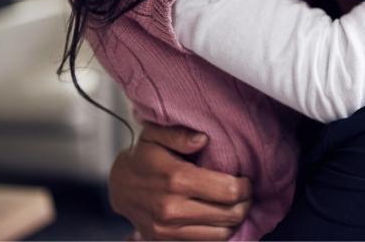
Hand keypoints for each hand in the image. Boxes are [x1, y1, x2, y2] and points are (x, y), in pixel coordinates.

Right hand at [109, 123, 251, 240]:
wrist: (119, 185)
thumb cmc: (143, 155)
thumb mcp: (156, 134)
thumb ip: (180, 134)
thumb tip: (203, 139)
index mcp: (176, 179)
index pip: (227, 191)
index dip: (244, 186)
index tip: (246, 178)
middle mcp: (172, 208)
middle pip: (229, 215)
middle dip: (245, 203)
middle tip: (246, 191)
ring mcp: (168, 229)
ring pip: (220, 234)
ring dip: (235, 219)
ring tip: (236, 204)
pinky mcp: (165, 240)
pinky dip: (219, 231)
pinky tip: (220, 216)